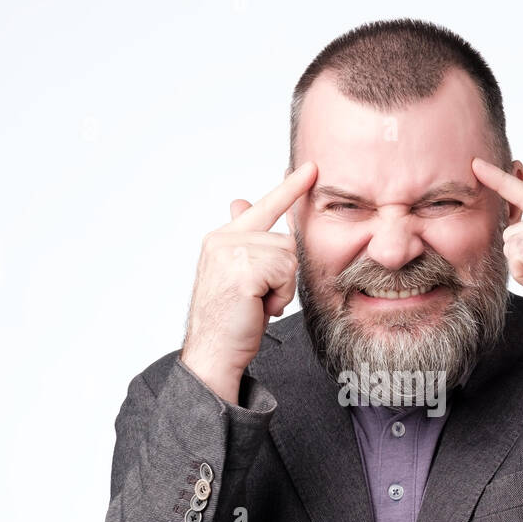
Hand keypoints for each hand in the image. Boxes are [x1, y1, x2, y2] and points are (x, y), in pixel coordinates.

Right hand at [181, 161, 317, 403]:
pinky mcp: (243, 268)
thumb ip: (246, 242)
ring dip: (283, 287)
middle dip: (284, 276)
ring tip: (258, 304)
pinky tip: (259, 308)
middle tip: (261, 299)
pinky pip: (286, 272)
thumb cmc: (230, 321)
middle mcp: (222, 239)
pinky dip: (281, 295)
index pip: (262, 207)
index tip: (309, 168)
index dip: (288, 189)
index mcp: (221, 239)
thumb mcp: (241, 276)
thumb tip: (241, 202)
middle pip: (286, 242)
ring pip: (289, 257)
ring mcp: (230, 251)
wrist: (213, 353)